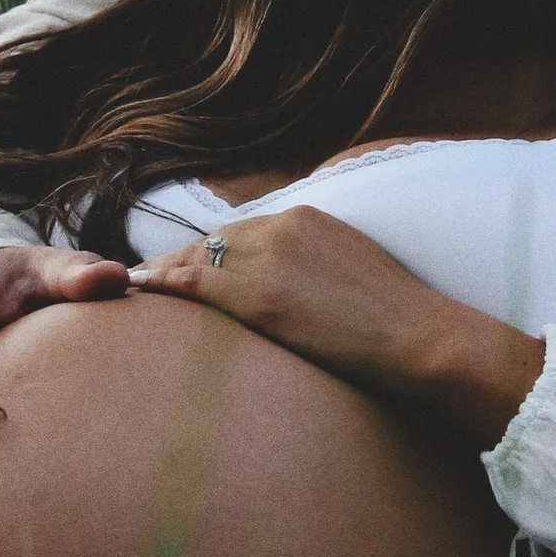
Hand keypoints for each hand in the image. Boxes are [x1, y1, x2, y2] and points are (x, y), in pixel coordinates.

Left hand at [131, 206, 547, 449]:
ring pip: (198, 258)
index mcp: (309, 219)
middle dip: (181, 260)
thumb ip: (317, 273)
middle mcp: (284, 226)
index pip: (242, 232)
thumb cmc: (399, 325)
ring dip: (165, 273)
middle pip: (214, 241)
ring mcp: (268, 257)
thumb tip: (298, 296)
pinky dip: (161, 284)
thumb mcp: (353, 276)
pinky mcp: (259, 293)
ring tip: (135, 287)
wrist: (420, 338)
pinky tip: (138, 290)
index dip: (211, 252)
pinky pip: (194, 282)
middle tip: (148, 277)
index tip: (187, 266)